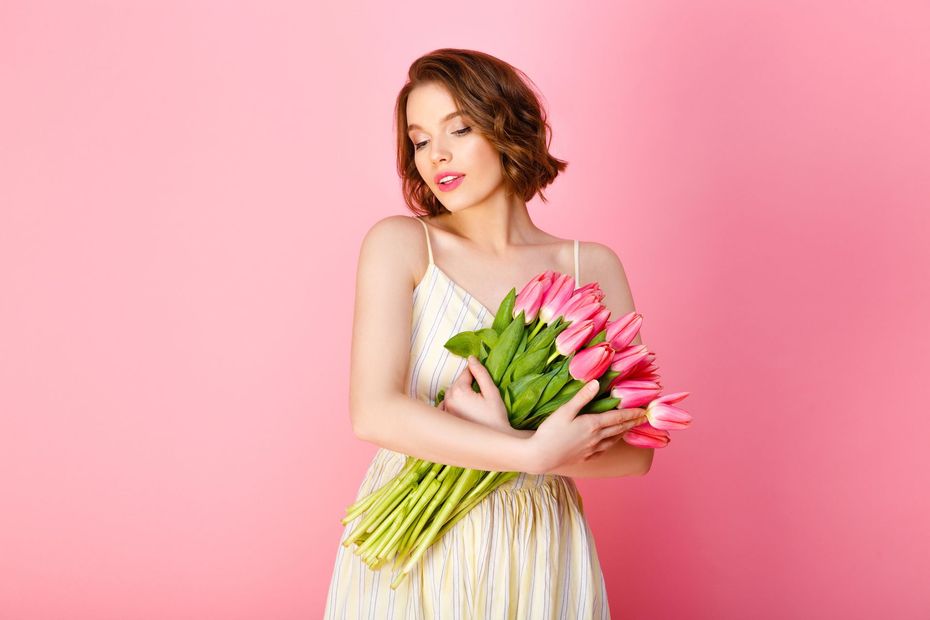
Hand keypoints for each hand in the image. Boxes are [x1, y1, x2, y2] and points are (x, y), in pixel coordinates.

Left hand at [439, 355, 512, 435]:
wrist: (496, 440)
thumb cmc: (496, 417)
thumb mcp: (492, 392)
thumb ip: (481, 373)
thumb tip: (471, 358)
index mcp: (459, 391)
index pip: (465, 373)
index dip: (476, 374)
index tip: (483, 381)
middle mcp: (448, 400)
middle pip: (457, 383)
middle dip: (467, 384)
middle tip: (481, 395)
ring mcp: (444, 411)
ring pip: (450, 394)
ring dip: (460, 394)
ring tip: (474, 404)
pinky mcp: (445, 420)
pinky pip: (444, 406)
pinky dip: (450, 405)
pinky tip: (462, 411)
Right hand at [525, 380, 647, 474]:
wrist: (541, 456)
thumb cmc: (550, 431)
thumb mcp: (565, 411)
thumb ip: (582, 397)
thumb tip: (596, 383)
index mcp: (593, 424)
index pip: (618, 417)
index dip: (632, 414)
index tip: (644, 411)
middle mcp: (596, 438)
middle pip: (619, 428)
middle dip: (632, 422)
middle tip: (644, 418)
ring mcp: (592, 449)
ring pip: (613, 440)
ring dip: (624, 433)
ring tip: (630, 428)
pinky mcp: (586, 457)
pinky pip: (604, 450)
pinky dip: (612, 444)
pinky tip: (610, 442)